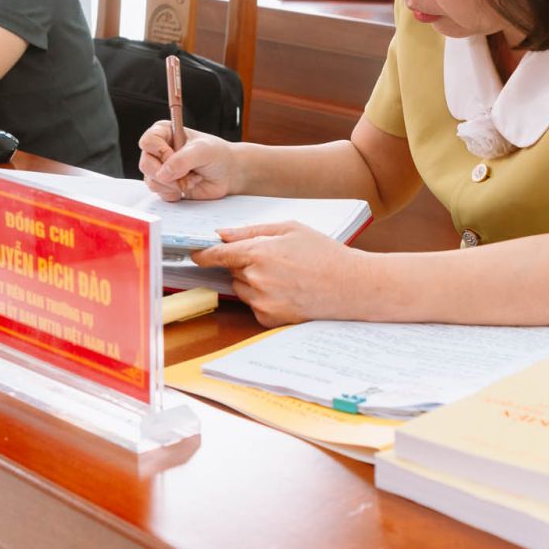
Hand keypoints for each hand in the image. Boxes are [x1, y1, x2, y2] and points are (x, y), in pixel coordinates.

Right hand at [138, 122, 237, 201]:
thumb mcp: (203, 151)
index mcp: (164, 133)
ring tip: (192, 178)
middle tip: (186, 173)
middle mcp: (159, 150)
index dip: (160, 152)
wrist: (227, 174)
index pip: (148, 141)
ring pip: (151, 181)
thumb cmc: (216, 154)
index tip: (175, 156)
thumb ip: (183, 159)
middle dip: (168, 173)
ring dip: (174, 184)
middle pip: (146, 164)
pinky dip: (175, 193)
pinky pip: (160, 193)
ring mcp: (161, 169)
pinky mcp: (165, 185)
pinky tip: (187, 187)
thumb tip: (163, 173)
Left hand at [190, 222, 367, 326]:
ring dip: (252, 282)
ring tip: (284, 275)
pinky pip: (254, 306)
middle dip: (243, 264)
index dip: (203, 254)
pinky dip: (263, 298)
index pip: (217, 255)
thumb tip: (222, 234)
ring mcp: (263, 302)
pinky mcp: (270, 319)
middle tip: (272, 260)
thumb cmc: (324, 253)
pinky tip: (288, 291)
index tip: (195, 253)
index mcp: (259, 253)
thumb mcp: (290, 229)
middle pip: (231, 271)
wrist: (352, 286)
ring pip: (241, 289)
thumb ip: (251, 231)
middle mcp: (257, 280)